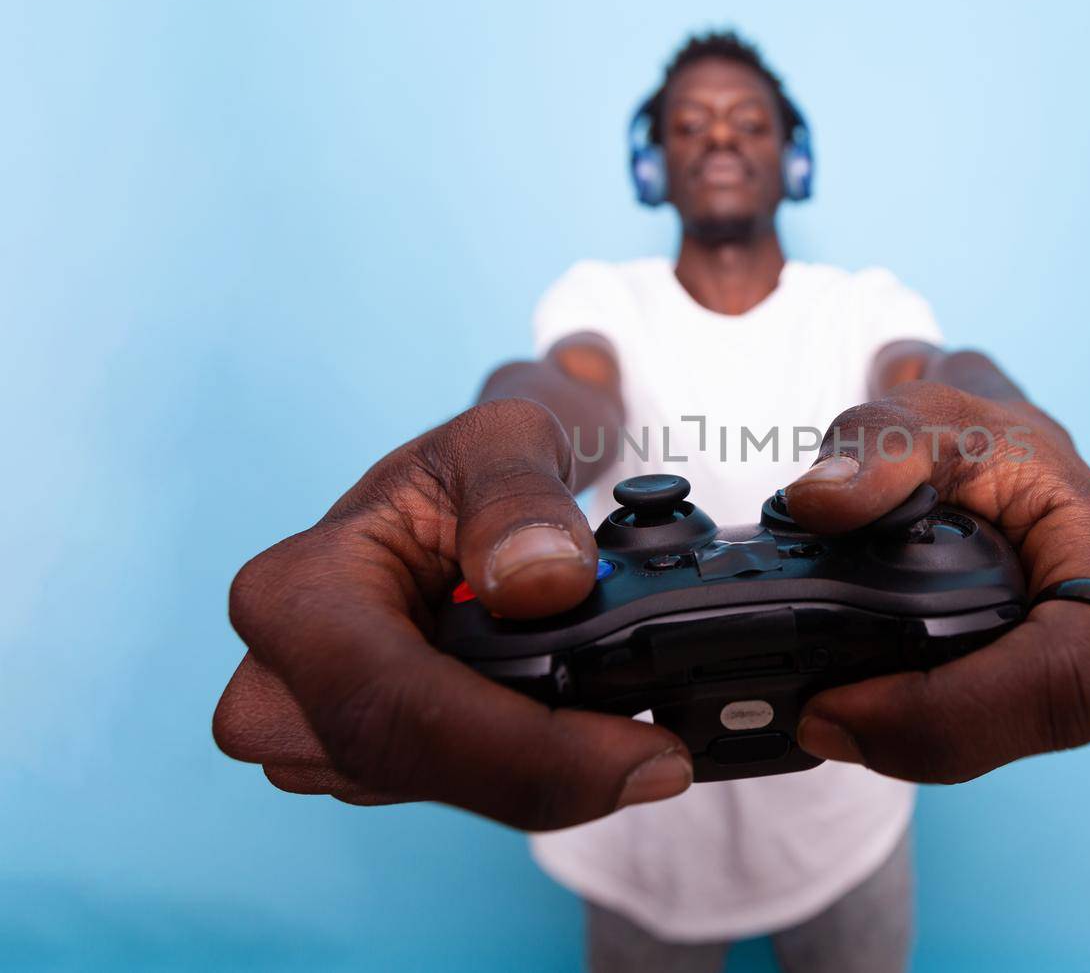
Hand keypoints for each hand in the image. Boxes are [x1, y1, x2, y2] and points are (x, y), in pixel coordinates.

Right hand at [212, 399, 692, 828]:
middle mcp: (281, 684)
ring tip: (632, 730)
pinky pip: (456, 791)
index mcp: (297, 594)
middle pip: (418, 765)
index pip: (397, 703)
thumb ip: (523, 497)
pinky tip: (589, 737)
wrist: (459, 497)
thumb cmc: (469, 466)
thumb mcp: (505, 440)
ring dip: (548, 775)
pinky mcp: (365, 765)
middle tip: (665, 755)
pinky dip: (533, 772)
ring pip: (443, 791)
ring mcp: (316, 737)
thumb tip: (542, 582)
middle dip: (553, 775)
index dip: (523, 751)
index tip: (640, 751)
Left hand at [783, 375, 1089, 782]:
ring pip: (1035, 739)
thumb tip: (821, 501)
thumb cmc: (984, 436)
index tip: (845, 707)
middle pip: (1055, 719)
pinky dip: (941, 736)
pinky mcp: (1071, 692)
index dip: (958, 711)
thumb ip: (873, 447)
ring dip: (932, 744)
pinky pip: (1018, 737)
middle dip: (933, 739)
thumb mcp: (924, 415)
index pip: (1065, 667)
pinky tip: (874, 712)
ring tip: (839, 711)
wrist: (1009, 455)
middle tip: (822, 719)